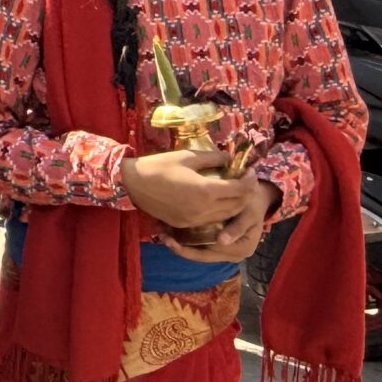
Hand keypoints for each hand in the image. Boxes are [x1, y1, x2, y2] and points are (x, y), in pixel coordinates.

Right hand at [120, 148, 250, 231]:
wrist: (132, 184)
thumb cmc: (159, 166)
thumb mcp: (187, 156)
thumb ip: (212, 158)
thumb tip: (229, 158)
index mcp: (205, 190)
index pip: (239, 189)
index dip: (249, 180)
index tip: (250, 171)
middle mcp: (203, 209)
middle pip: (237, 205)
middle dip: (246, 193)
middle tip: (246, 181)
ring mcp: (194, 220)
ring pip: (226, 216)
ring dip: (235, 204)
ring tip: (234, 190)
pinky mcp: (185, 225)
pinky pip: (211, 220)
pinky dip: (220, 211)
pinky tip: (216, 200)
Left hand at [169, 174, 280, 262]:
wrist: (255, 197)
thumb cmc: (253, 202)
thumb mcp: (249, 213)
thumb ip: (237, 228)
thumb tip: (222, 242)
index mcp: (241, 249)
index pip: (213, 252)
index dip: (193, 248)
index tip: (174, 241)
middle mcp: (233, 255)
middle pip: (202, 256)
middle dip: (182, 249)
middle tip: (163, 239)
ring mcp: (224, 252)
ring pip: (199, 253)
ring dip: (181, 246)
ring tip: (163, 237)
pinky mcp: (217, 245)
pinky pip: (200, 247)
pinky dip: (186, 242)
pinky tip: (170, 234)